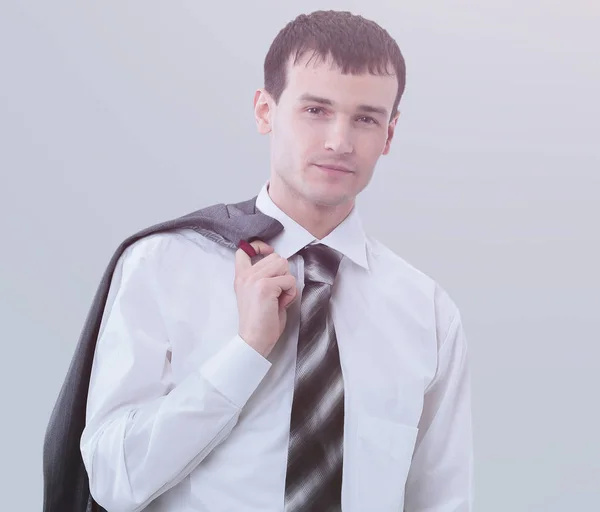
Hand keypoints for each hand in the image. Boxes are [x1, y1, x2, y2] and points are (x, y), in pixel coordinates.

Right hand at [234, 240, 296, 357]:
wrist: (254, 340)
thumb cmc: (260, 321)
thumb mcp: (256, 294)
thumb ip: (264, 277)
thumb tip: (281, 267)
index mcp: (241, 277)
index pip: (244, 250)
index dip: (259, 247)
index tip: (268, 253)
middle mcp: (245, 275)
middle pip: (275, 257)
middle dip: (283, 272)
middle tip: (278, 291)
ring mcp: (255, 280)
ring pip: (283, 264)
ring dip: (287, 281)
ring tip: (280, 297)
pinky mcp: (265, 287)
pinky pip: (289, 280)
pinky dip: (291, 292)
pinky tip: (282, 304)